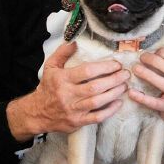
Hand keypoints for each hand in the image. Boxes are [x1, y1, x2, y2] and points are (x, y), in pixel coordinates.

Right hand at [7, 41, 129, 140]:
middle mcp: (68, 94)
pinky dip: (110, 111)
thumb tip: (75, 42)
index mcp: (62, 79)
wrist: (37, 113)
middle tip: (125, 74)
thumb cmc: (47, 88)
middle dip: (114, 80)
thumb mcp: (50, 67)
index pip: (87, 71)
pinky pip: (97, 117)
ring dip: (114, 93)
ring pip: (98, 101)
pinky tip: (118, 103)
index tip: (116, 64)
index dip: (104, 67)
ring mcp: (73, 110)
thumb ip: (62, 53)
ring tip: (124, 86)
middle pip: (95, 87)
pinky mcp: (77, 122)